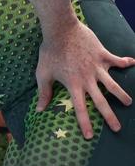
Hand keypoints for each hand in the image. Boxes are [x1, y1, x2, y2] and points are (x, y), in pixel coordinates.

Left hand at [36, 21, 134, 138]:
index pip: (80, 109)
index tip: (90, 137)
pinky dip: (125, 61)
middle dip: (109, 116)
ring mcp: (97, 66)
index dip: (85, 123)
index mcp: (74, 85)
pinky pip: (116, 59)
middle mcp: (88, 79)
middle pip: (101, 102)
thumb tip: (39, 110)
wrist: (61, 29)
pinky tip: (133, 62)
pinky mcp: (102, 54)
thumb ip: (44, 93)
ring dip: (121, 94)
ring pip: (113, 84)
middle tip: (117, 129)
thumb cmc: (50, 52)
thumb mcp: (43, 74)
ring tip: (128, 103)